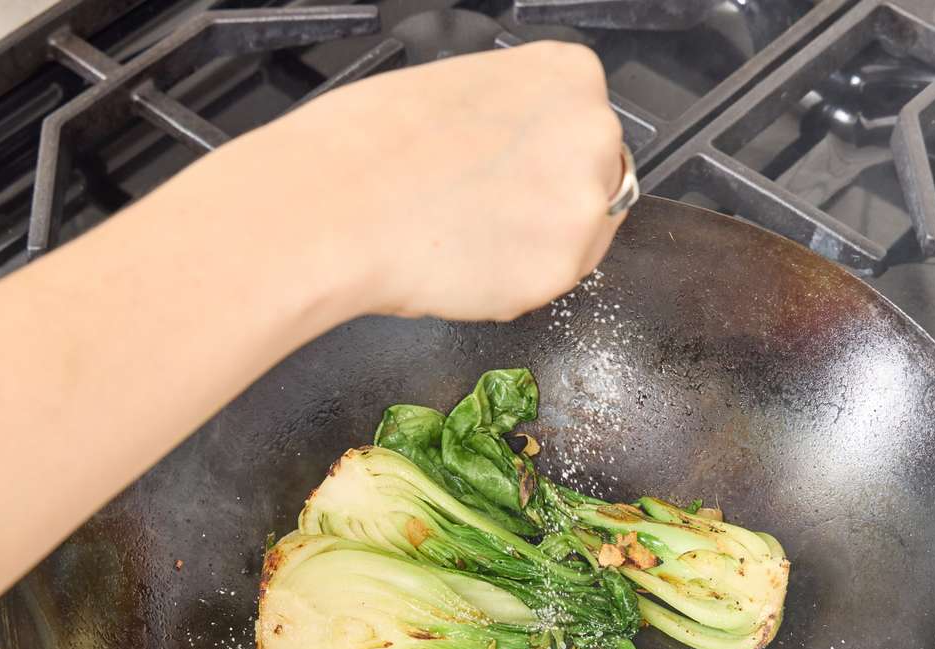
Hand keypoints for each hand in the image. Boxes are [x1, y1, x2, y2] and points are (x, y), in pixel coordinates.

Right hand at [241, 42, 627, 321]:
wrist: (336, 204)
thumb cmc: (374, 140)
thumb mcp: (462, 85)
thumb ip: (516, 115)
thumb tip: (521, 150)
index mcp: (572, 77)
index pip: (590, 126)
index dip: (547, 156)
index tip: (517, 170)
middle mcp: (593, 137)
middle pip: (597, 183)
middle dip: (550, 201)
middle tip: (488, 211)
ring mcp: (581, 210)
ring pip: (578, 241)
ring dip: (535, 246)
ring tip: (467, 237)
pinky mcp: (556, 274)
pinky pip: (545, 286)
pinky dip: (510, 284)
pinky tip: (462, 263)